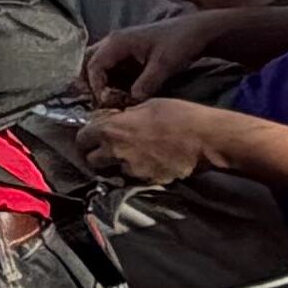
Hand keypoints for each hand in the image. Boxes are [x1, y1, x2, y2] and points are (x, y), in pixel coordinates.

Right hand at [75, 19, 181, 113]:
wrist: (196, 32)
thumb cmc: (180, 43)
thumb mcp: (164, 64)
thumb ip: (146, 83)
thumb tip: (131, 101)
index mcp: (117, 42)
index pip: (94, 66)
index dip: (96, 87)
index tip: (108, 102)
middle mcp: (113, 43)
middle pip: (88, 64)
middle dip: (91, 84)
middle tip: (102, 102)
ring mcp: (120, 49)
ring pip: (98, 68)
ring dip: (101, 85)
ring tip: (112, 101)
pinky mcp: (128, 56)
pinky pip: (111, 71)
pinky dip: (111, 84)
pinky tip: (122, 96)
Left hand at [80, 89, 237, 186]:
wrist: (205, 138)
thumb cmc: (179, 115)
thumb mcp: (148, 105)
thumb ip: (126, 116)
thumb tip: (118, 119)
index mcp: (112, 129)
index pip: (82, 138)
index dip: (85, 138)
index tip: (91, 136)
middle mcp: (115, 152)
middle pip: (91, 160)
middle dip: (96, 154)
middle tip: (107, 148)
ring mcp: (131, 169)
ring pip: (112, 170)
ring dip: (117, 164)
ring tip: (131, 156)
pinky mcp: (146, 181)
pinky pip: (134, 178)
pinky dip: (137, 172)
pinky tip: (149, 163)